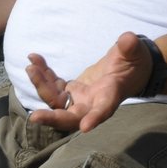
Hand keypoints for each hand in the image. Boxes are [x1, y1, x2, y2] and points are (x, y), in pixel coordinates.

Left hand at [25, 32, 151, 132]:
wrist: (128, 69)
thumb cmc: (135, 62)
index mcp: (110, 95)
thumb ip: (130, 47)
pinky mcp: (71, 91)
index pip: (104, 109)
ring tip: (31, 67)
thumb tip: (127, 40)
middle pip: (71, 117)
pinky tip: (34, 59)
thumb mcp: (135, 52)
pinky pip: (53, 87)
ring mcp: (79, 98)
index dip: (95, 118)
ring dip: (41, 87)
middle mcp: (92, 103)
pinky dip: (42, 75)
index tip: (85, 127)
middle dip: (53, 118)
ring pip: (56, 102)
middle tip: (34, 117)